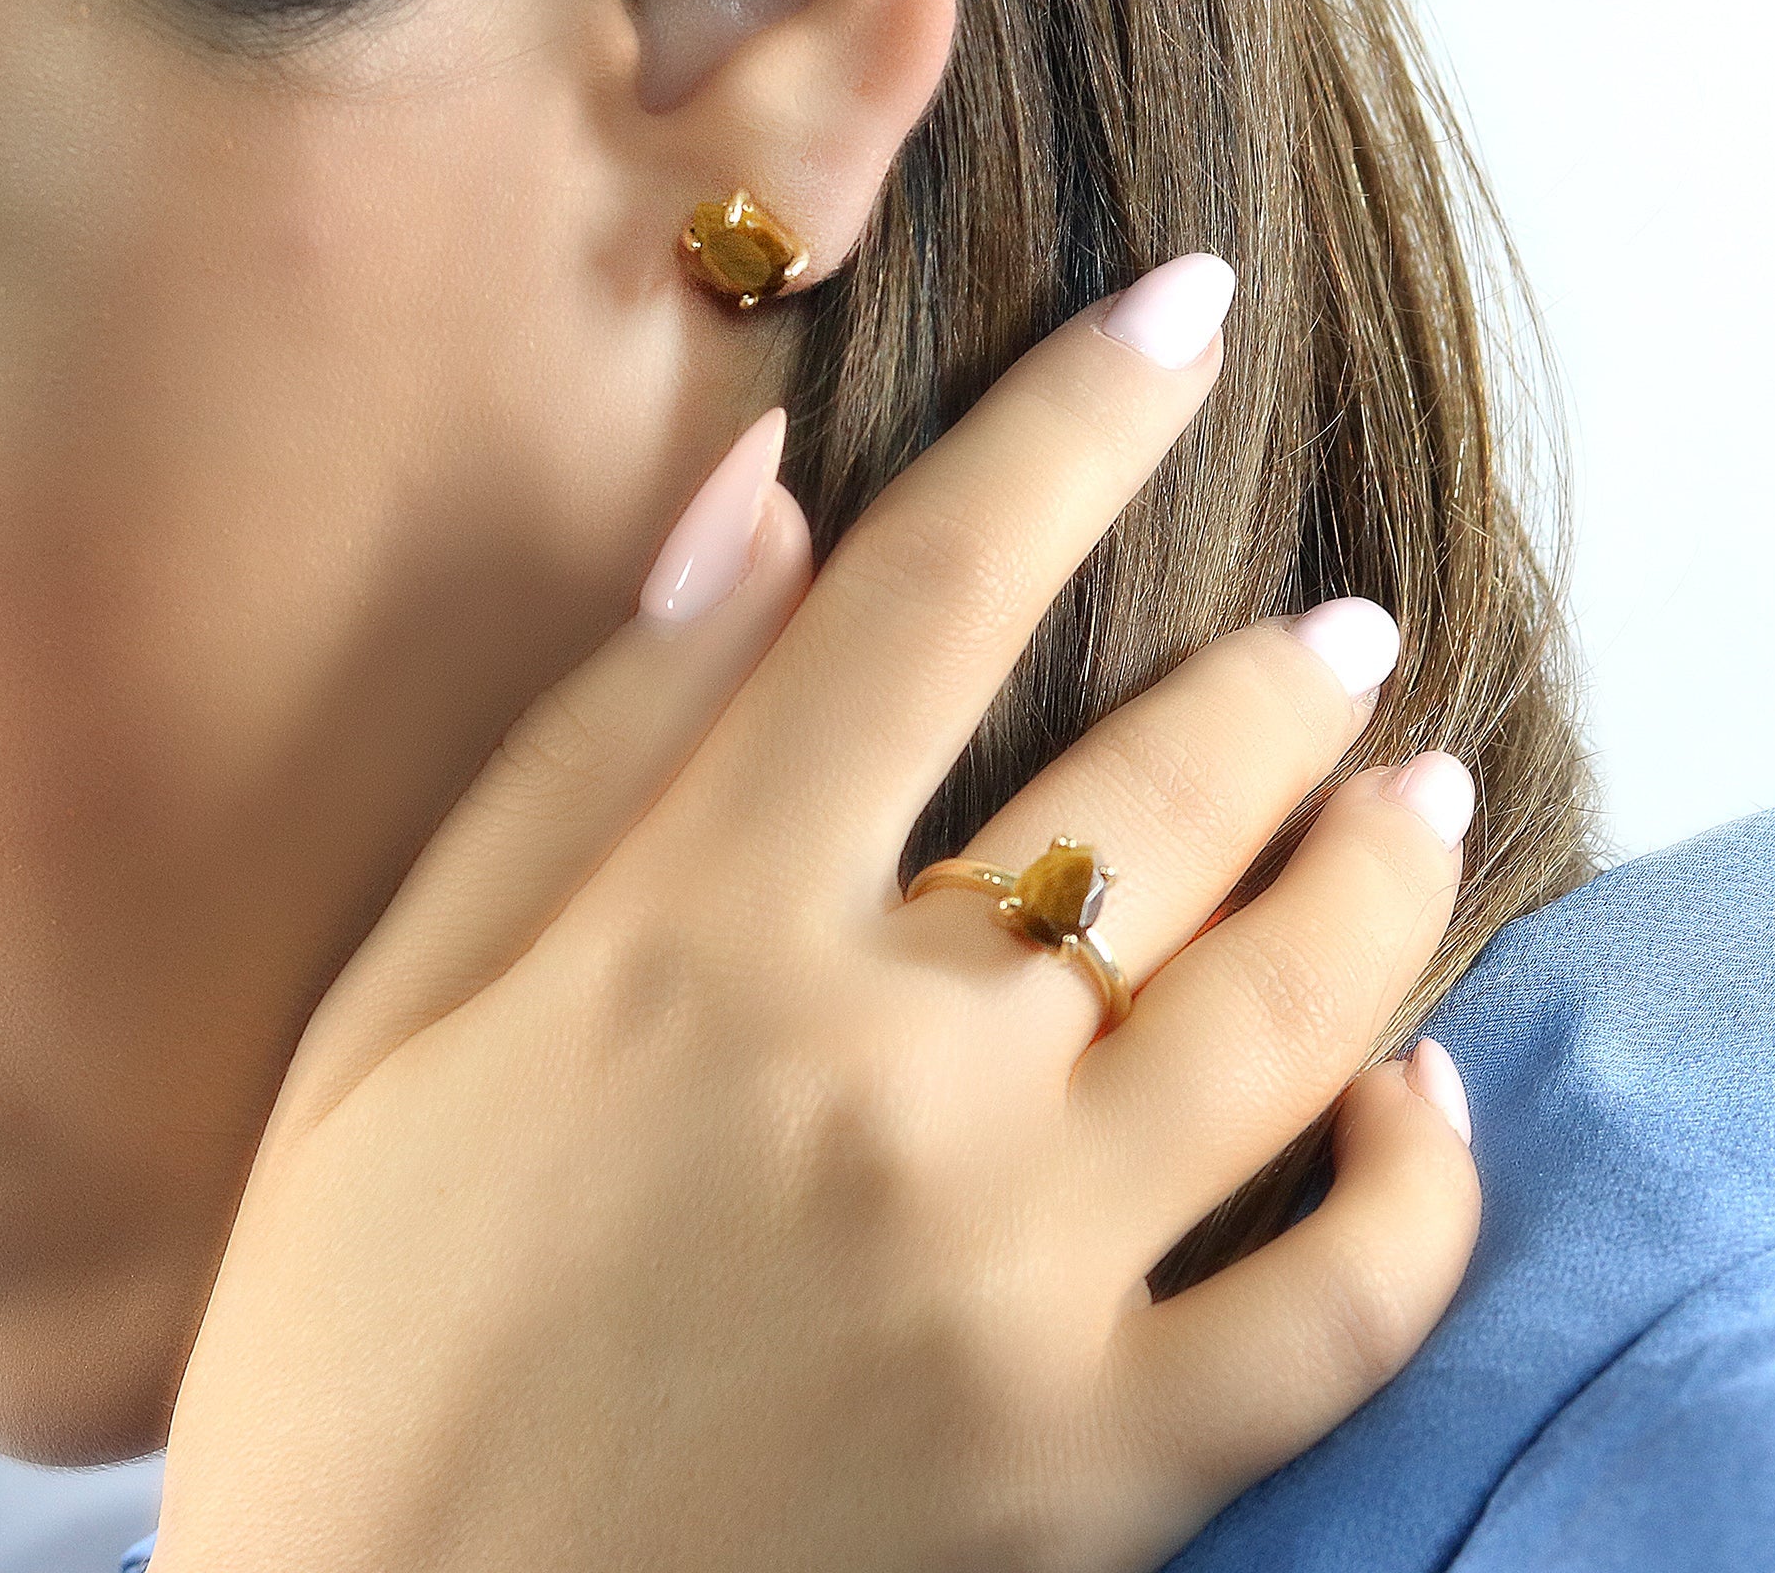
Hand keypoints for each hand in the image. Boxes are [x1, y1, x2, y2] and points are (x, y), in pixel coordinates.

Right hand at [153, 255, 1480, 1572]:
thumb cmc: (352, 1333)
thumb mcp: (385, 1015)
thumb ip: (577, 751)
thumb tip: (765, 511)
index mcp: (693, 943)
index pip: (930, 603)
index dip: (1072, 427)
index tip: (1179, 316)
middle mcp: (885, 1078)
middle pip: (1154, 793)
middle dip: (1271, 676)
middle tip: (1332, 635)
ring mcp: (1017, 1279)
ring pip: (1294, 1011)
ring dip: (1382, 876)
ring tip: (1413, 801)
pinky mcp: (1101, 1467)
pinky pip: (1344, 1305)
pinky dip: (1420, 1189)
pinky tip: (1422, 1101)